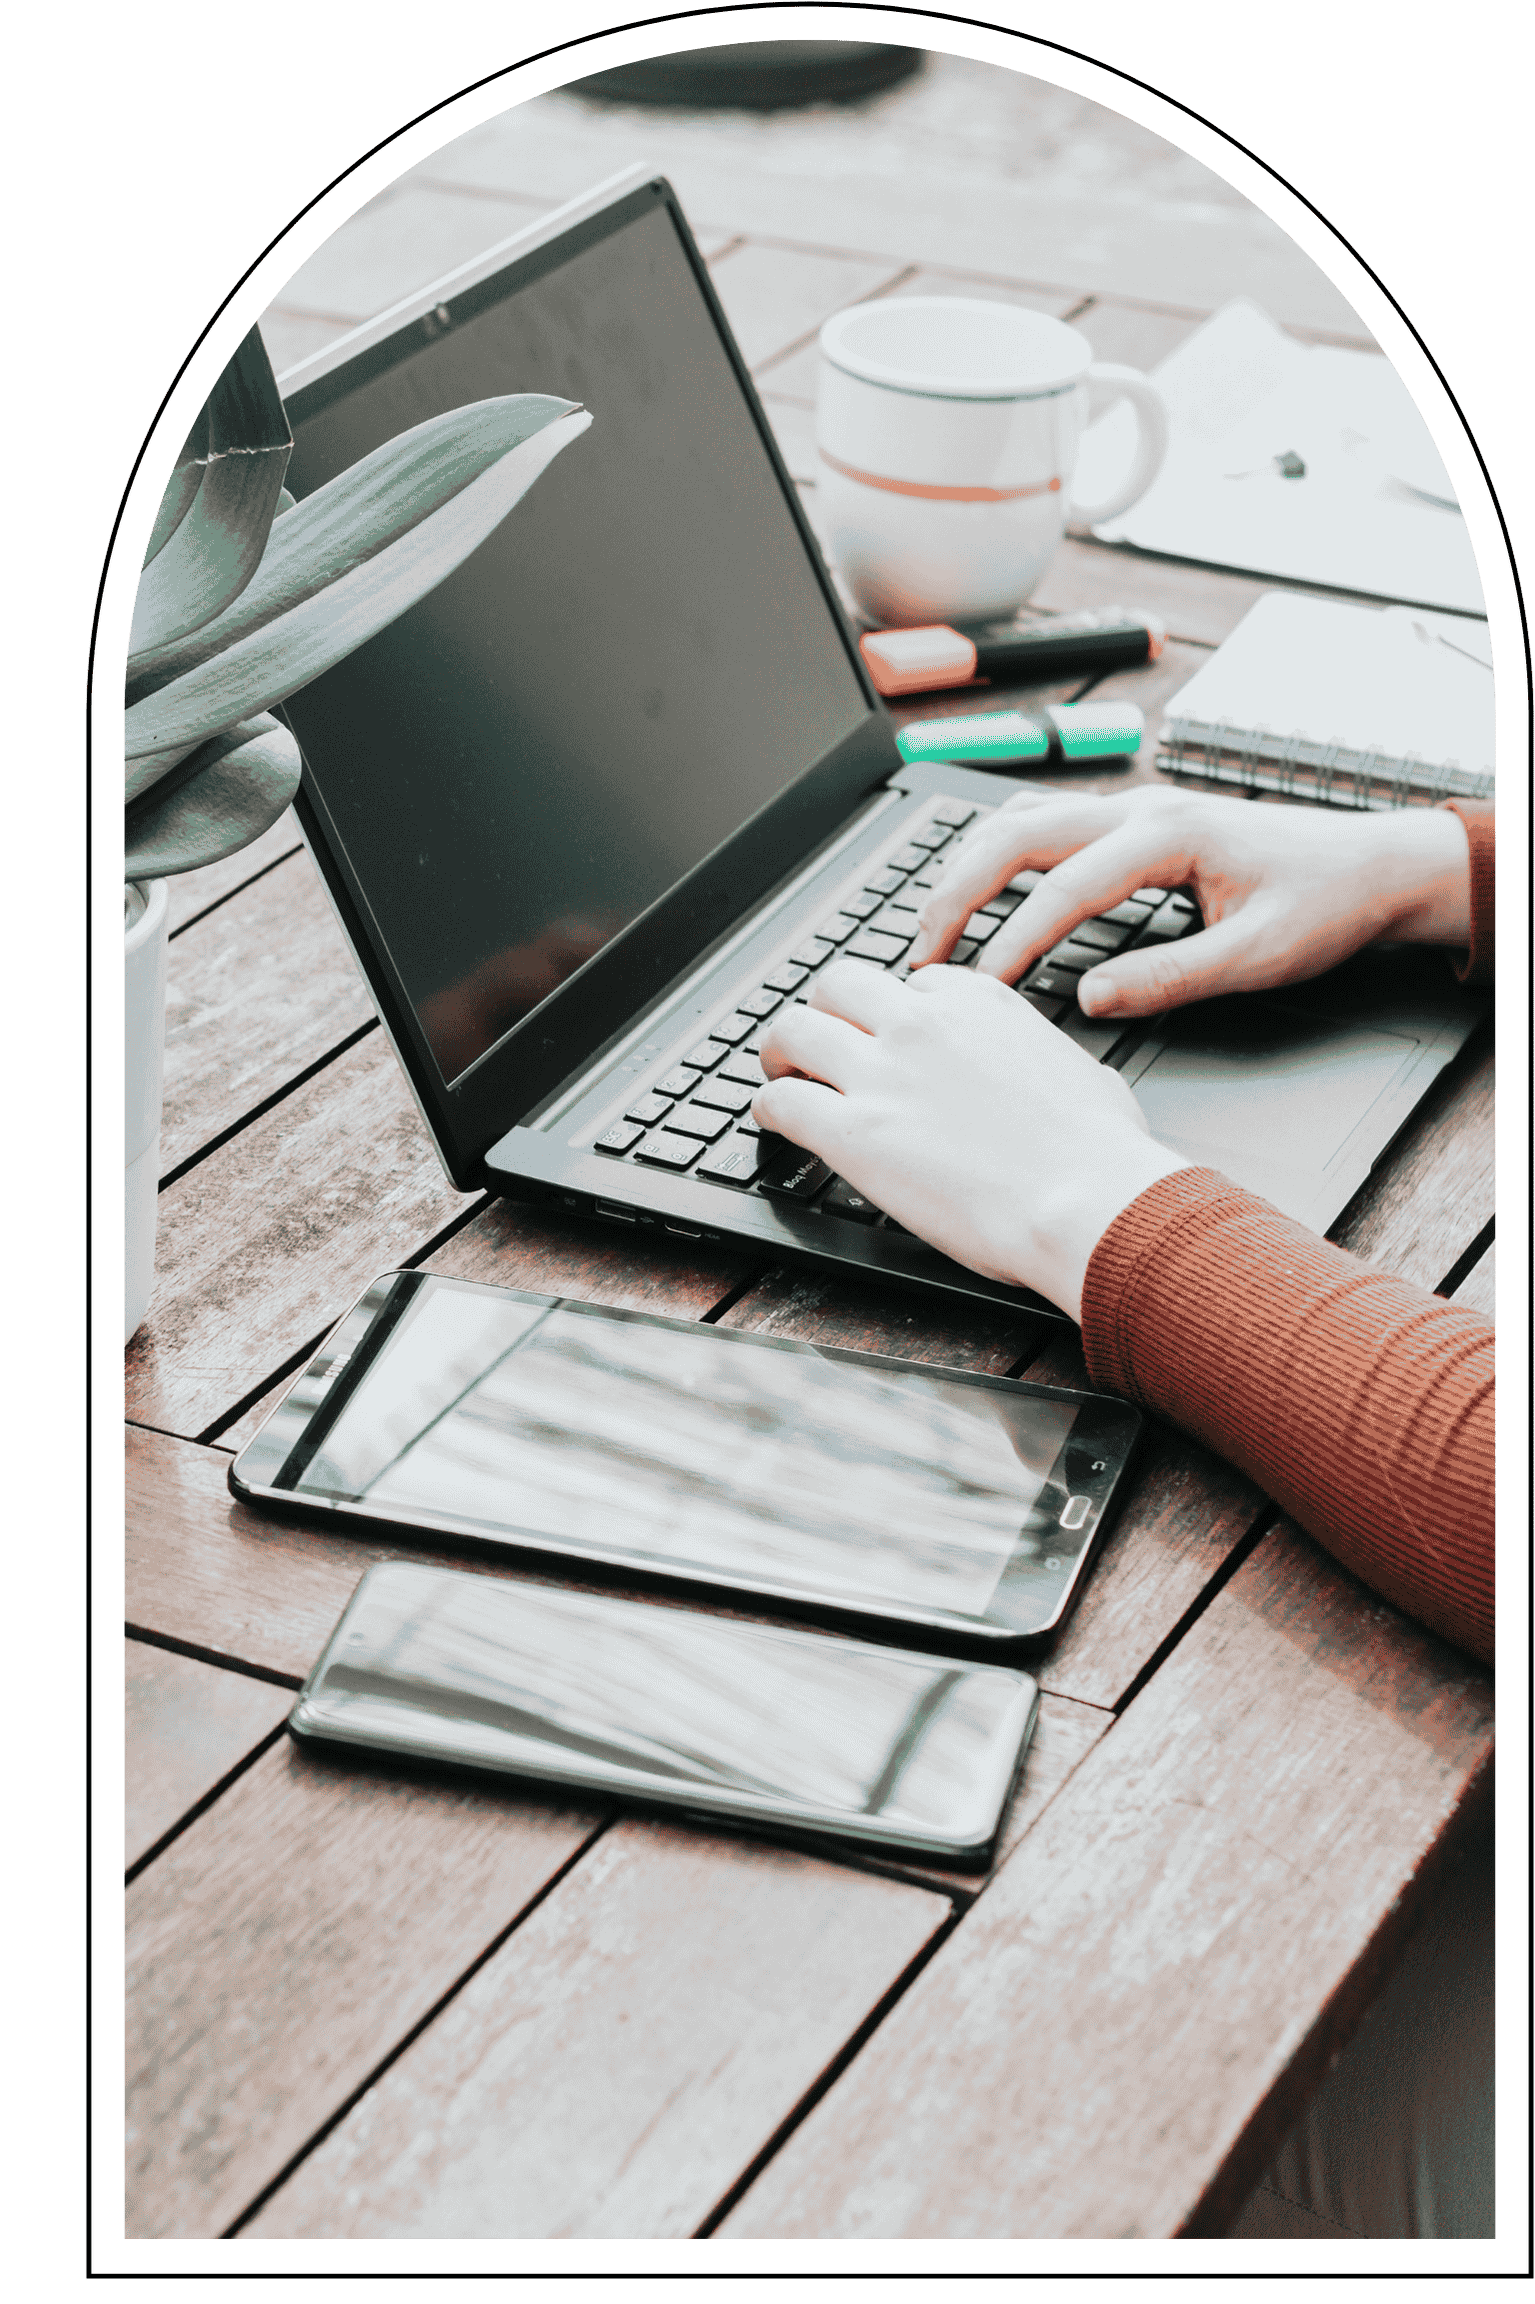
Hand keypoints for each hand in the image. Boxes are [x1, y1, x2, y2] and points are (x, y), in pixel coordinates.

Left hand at [752, 959, 1187, 1322]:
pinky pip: (779, 1100)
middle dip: (826, 1013)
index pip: (913, 982)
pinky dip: (767, 1109)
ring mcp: (881, 1073)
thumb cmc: (1098, 1151)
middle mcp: (922, 1023)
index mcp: (978, 1002)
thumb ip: (1036, 1056)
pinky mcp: (851, 1130)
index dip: (895, 1013)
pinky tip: (775, 1123)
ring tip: (781, 1075)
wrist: (1085, 1198)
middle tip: (819, 1045)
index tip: (893, 1038)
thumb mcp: (1079, 1071)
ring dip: (780, 1052)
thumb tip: (1037, 1071)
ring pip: (793, 1028)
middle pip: (839, 985)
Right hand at [907, 787, 1472, 1019]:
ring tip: (933, 929)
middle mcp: (1141, 808)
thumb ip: (1170, 980)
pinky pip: (1044, 822)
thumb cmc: (1323, 905)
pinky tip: (979, 893)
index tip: (976, 992)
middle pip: (1015, 834)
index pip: (1063, 890)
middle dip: (957, 893)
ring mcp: (1134, 807)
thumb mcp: (1257, 958)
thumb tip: (1089, 999)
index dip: (1010, 944)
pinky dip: (997, 856)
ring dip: (967, 868)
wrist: (1371, 864)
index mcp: (1169, 836)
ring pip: (1020, 818)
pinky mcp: (1133, 820)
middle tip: (922, 956)